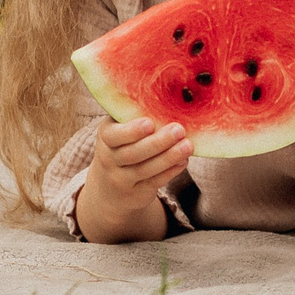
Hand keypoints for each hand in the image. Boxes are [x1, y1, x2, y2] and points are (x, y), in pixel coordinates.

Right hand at [75, 116, 191, 241]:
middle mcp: (110, 159)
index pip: (115, 136)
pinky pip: (154, 182)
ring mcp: (122, 179)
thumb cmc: (121, 145)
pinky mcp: (136, 193)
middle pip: (133, 153)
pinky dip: (171, 171)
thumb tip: (168, 101)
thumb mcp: (119, 130)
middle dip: (157, 142)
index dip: (132, 131)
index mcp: (106, 136)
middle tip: (179, 130)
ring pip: (145, 169)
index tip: (150, 123)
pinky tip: (183, 161)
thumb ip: (135, 117)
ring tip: (188, 146)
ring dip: (169, 157)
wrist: (108, 186)